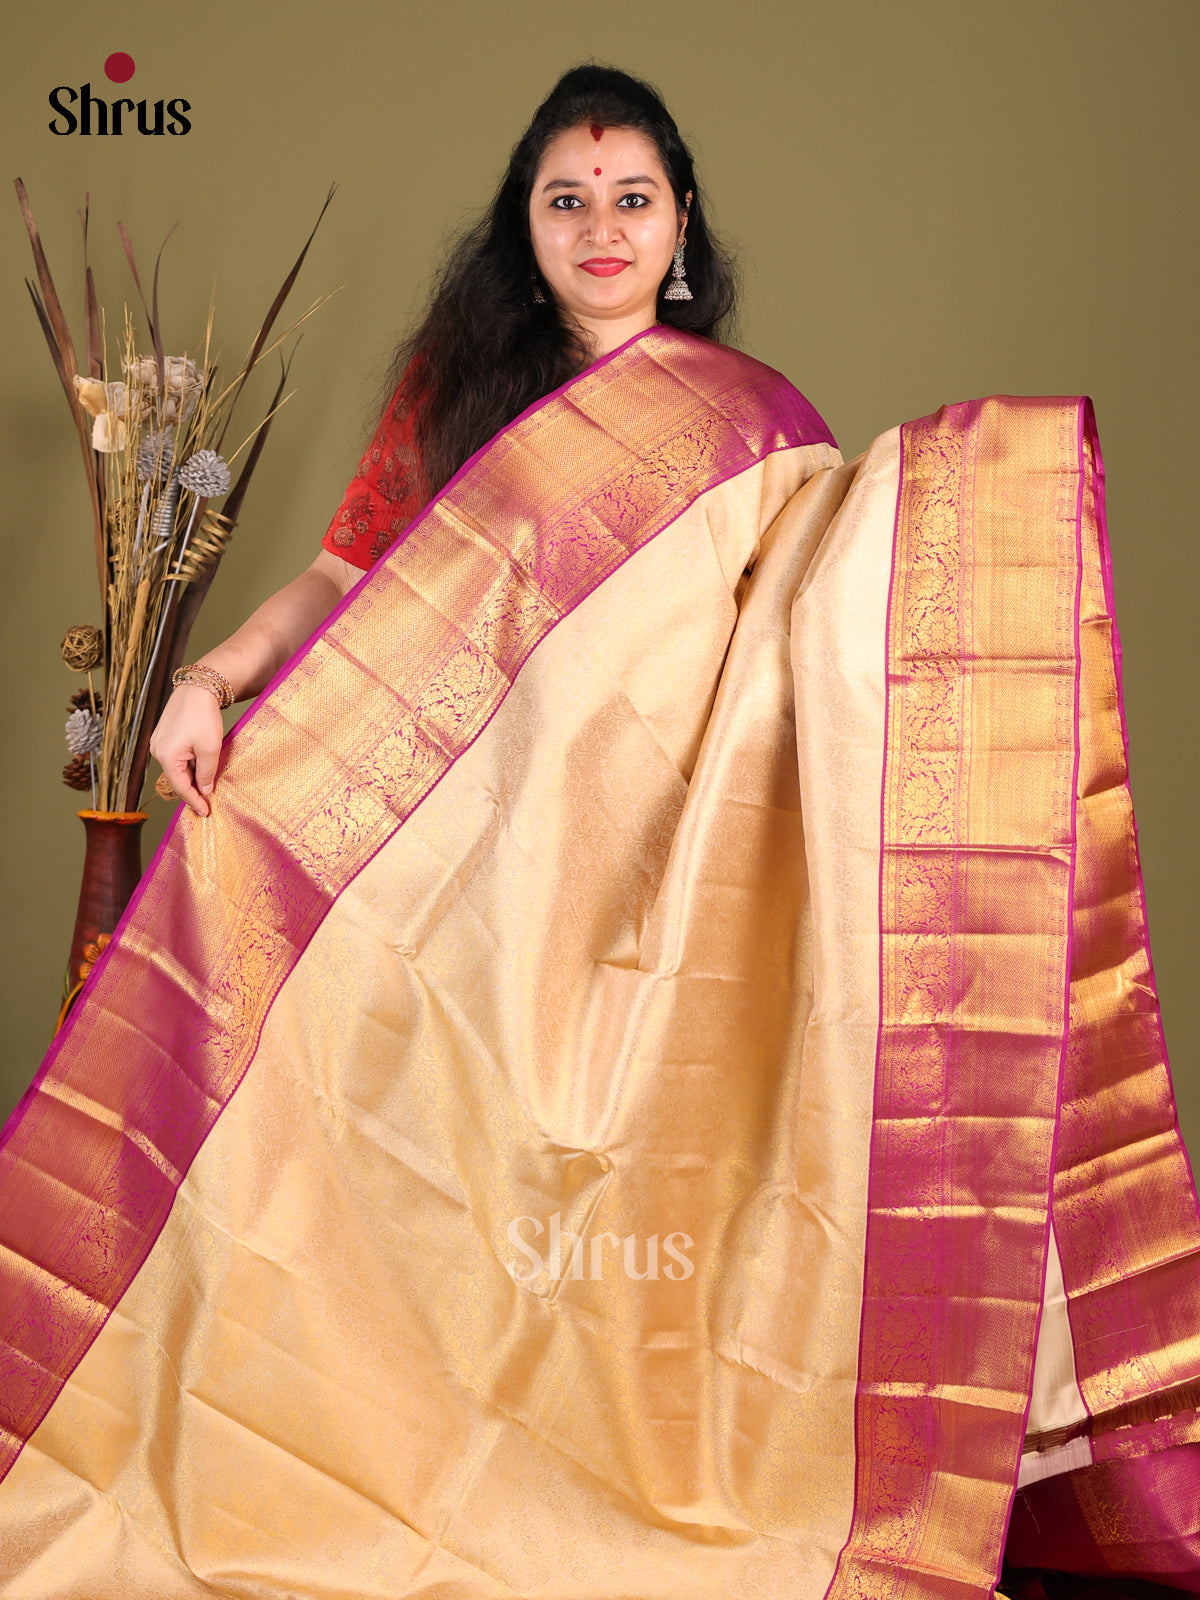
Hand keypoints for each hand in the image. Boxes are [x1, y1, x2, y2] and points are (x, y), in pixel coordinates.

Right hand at [149, 684, 225, 816]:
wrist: (197, 688)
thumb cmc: (202, 716)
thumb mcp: (210, 749)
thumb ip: (207, 773)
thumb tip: (205, 790)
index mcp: (166, 756)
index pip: (181, 787)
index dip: (194, 801)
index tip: (206, 812)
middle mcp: (157, 751)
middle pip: (177, 778)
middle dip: (193, 790)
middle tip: (209, 802)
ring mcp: (159, 743)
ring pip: (178, 768)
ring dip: (192, 776)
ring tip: (208, 784)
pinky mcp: (164, 736)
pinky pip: (177, 757)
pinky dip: (188, 764)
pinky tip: (201, 766)